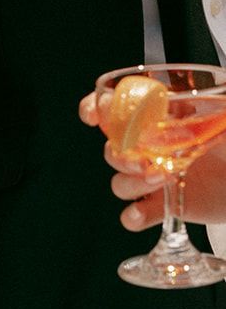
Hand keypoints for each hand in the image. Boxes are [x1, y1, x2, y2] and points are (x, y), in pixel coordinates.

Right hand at [78, 90, 225, 228]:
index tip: (95, 115)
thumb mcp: (225, 115)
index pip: (114, 109)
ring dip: (132, 183)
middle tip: (142, 160)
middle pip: (110, 150)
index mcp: (157, 120)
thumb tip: (209, 92)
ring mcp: (152, 179)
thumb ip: (213, 104)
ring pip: (119, 183)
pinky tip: (146, 212)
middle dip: (117, 155)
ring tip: (163, 178)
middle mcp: (148, 149)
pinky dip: (134, 216)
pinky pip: (132, 216)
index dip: (96, 109)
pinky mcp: (161, 207)